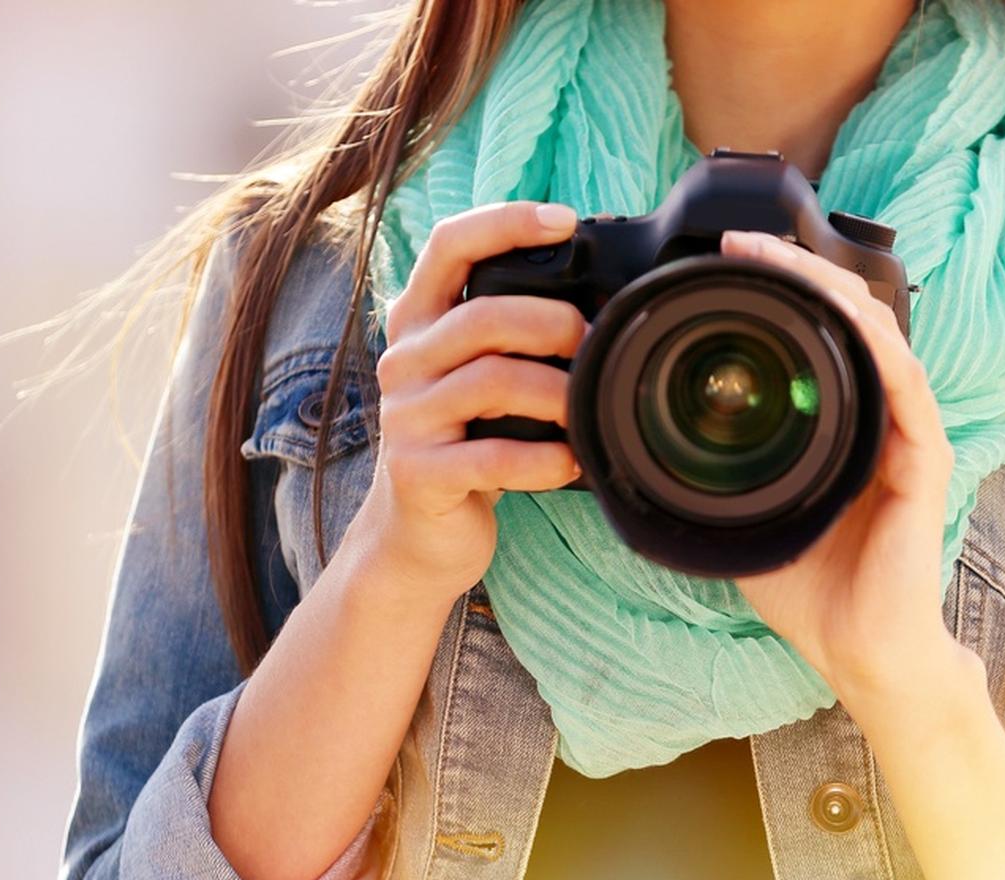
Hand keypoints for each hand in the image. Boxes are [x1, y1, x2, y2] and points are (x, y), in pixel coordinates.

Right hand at [354, 200, 587, 607]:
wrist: (420, 535)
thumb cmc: (468, 442)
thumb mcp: (479, 376)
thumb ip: (512, 334)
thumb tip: (602, 301)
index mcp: (418, 322)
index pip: (448, 245)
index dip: (505, 222)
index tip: (565, 220)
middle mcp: (403, 361)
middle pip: (481, 316)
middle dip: (551, 322)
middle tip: (591, 342)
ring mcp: (405, 418)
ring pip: (490, 382)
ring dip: (557, 392)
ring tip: (588, 407)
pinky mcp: (418, 473)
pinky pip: (492, 457)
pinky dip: (544, 459)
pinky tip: (570, 461)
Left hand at [720, 230, 971, 710]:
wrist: (861, 655)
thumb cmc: (812, 593)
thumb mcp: (743, 517)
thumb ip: (712, 477)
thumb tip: (640, 451)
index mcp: (840, 426)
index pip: (818, 335)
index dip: (780, 290)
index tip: (726, 262)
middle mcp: (877, 419)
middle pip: (850, 317)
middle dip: (800, 271)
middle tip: (744, 244)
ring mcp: (906, 436)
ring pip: (880, 336)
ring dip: (832, 290)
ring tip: (782, 260)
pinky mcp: (925, 461)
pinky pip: (906, 387)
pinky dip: (876, 345)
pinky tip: (843, 314)